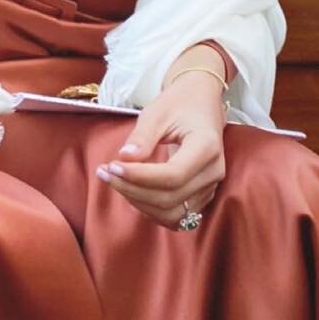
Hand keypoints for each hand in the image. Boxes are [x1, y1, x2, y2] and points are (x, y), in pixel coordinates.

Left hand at [94, 72, 226, 228]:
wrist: (200, 104)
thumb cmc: (178, 104)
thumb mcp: (157, 112)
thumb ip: (142, 136)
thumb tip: (124, 158)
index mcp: (206, 146)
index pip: (173, 175)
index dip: (139, 176)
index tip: (112, 166)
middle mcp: (213, 171)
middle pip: (171, 198)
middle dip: (132, 190)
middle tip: (105, 173)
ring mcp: (210, 187)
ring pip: (173, 213)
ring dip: (139, 203)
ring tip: (114, 182)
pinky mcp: (202, 196)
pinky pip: (176, 215)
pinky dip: (151, 208)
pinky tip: (131, 191)